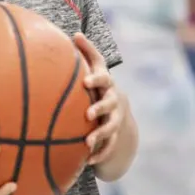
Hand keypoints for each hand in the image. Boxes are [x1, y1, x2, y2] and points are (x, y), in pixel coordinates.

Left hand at [75, 33, 124, 165]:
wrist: (119, 108)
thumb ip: (87, 52)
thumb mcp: (95, 68)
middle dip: (100, 108)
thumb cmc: (98, 84)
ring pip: (110, 127)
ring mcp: (115, 119)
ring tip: (86, 142)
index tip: (86, 81)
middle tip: (88, 114)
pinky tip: (87, 161)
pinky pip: (108, 146)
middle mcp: (113, 101)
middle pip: (109, 104)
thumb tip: (75, 33)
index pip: (104, 79)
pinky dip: (99, 153)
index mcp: (106, 84)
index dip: (96, 79)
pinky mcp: (113, 136)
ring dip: (99, 134)